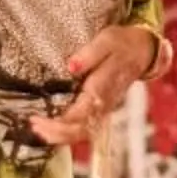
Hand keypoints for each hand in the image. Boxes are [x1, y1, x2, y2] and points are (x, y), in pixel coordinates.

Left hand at [30, 24, 159, 144]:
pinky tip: (52, 131)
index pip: (81, 112)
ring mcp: (104, 109)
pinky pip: (85, 128)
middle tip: (34, 127)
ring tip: (38, 132)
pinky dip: (68, 133)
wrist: (142, 50)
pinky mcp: (102, 109)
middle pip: (81, 129)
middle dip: (56, 133)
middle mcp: (104, 103)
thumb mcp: (106, 40)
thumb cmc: (121, 44)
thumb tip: (70, 67)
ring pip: (83, 132)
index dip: (59, 121)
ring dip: (60, 136)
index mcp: (103, 87)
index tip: (38, 118)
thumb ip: (89, 54)